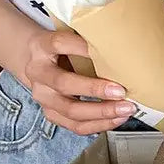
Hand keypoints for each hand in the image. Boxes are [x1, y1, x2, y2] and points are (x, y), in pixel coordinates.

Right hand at [21, 29, 136, 135]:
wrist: (37, 62)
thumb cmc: (63, 49)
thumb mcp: (70, 37)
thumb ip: (89, 40)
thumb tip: (124, 47)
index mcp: (41, 46)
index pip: (59, 43)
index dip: (82, 47)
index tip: (108, 52)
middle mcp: (38, 72)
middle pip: (63, 83)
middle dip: (95, 89)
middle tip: (121, 91)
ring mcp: (44, 96)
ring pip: (71, 110)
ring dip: (102, 112)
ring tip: (125, 109)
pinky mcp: (52, 114)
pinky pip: (76, 126)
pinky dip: (100, 124)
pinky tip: (117, 118)